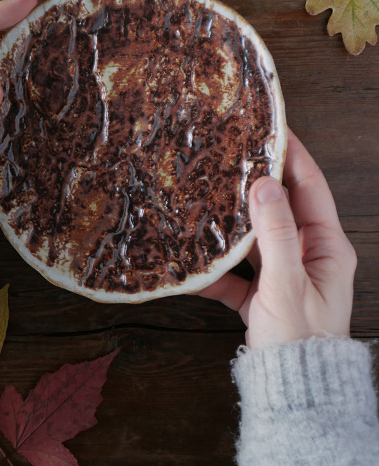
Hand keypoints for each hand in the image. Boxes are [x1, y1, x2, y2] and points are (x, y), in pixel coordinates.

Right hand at [198, 130, 356, 348]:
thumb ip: (275, 234)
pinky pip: (238, 271)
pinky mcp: (262, 292)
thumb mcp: (287, 284)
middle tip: (234, 154)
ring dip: (234, 221)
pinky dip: (218, 268)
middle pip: (282, 206)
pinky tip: (193, 264)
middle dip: (260, 181)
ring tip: (210, 195)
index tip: (273, 128)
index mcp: (327, 247)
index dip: (293, 156)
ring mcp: (284, 273)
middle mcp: (308, 255)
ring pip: (257, 235)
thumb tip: (264, 184)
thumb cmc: (300, 340)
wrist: (293, 393)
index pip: (311, 187)